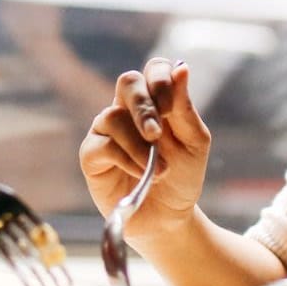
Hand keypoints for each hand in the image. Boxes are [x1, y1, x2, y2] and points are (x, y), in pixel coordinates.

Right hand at [78, 57, 210, 241]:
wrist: (169, 218)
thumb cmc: (182, 177)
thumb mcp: (194, 143)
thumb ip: (184, 108)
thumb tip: (181, 68)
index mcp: (155, 100)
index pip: (153, 69)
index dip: (160, 79)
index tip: (171, 107)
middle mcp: (127, 109)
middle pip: (127, 82)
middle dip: (144, 106)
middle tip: (157, 134)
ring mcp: (106, 130)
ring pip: (113, 116)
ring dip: (140, 146)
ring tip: (159, 170)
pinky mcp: (92, 155)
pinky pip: (103, 145)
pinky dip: (127, 159)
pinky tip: (141, 175)